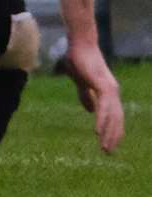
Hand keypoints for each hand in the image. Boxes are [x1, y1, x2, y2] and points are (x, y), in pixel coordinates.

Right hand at [63, 38, 123, 153]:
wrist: (79, 43)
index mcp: (109, 91)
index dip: (113, 130)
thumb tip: (90, 110)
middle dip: (113, 136)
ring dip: (108, 133)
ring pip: (113, 116)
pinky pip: (104, 107)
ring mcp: (109, 88)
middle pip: (117, 119)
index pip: (115, 116)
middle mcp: (113, 91)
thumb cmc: (78, 59)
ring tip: (104, 147)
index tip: (108, 144)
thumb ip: (85, 95)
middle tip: (108, 152)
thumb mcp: (80, 81)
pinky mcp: (102, 85)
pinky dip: (102, 121)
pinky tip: (97, 131)